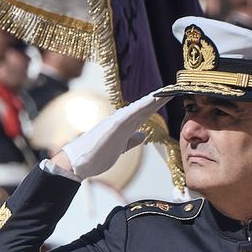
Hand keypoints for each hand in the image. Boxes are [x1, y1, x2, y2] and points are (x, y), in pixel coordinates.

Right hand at [52, 89, 171, 180]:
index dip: (157, 105)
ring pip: (139, 108)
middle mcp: (121, 120)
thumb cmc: (95, 156)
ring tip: (167, 91)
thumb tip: (142, 136)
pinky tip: (150, 101)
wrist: (77, 163)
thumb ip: (130, 141)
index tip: (170, 96)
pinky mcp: (112, 127)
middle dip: (159, 98)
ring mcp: (116, 122)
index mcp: (123, 126)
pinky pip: (129, 114)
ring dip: (153, 99)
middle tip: (174, 88)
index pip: (144, 113)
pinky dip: (140, 107)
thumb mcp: (119, 148)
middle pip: (144, 107)